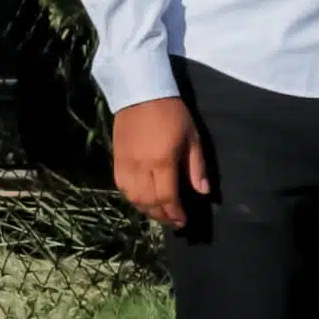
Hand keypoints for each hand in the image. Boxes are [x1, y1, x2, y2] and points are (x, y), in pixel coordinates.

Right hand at [111, 96, 209, 230]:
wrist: (140, 95)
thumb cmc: (172, 114)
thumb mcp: (192, 138)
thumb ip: (196, 167)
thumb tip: (203, 192)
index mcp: (162, 162)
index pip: (167, 197)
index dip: (175, 213)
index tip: (184, 221)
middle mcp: (141, 168)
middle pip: (148, 202)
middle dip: (162, 216)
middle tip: (174, 222)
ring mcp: (125, 166)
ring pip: (133, 198)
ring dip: (146, 210)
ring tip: (161, 214)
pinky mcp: (115, 162)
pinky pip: (122, 188)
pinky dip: (133, 199)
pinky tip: (143, 200)